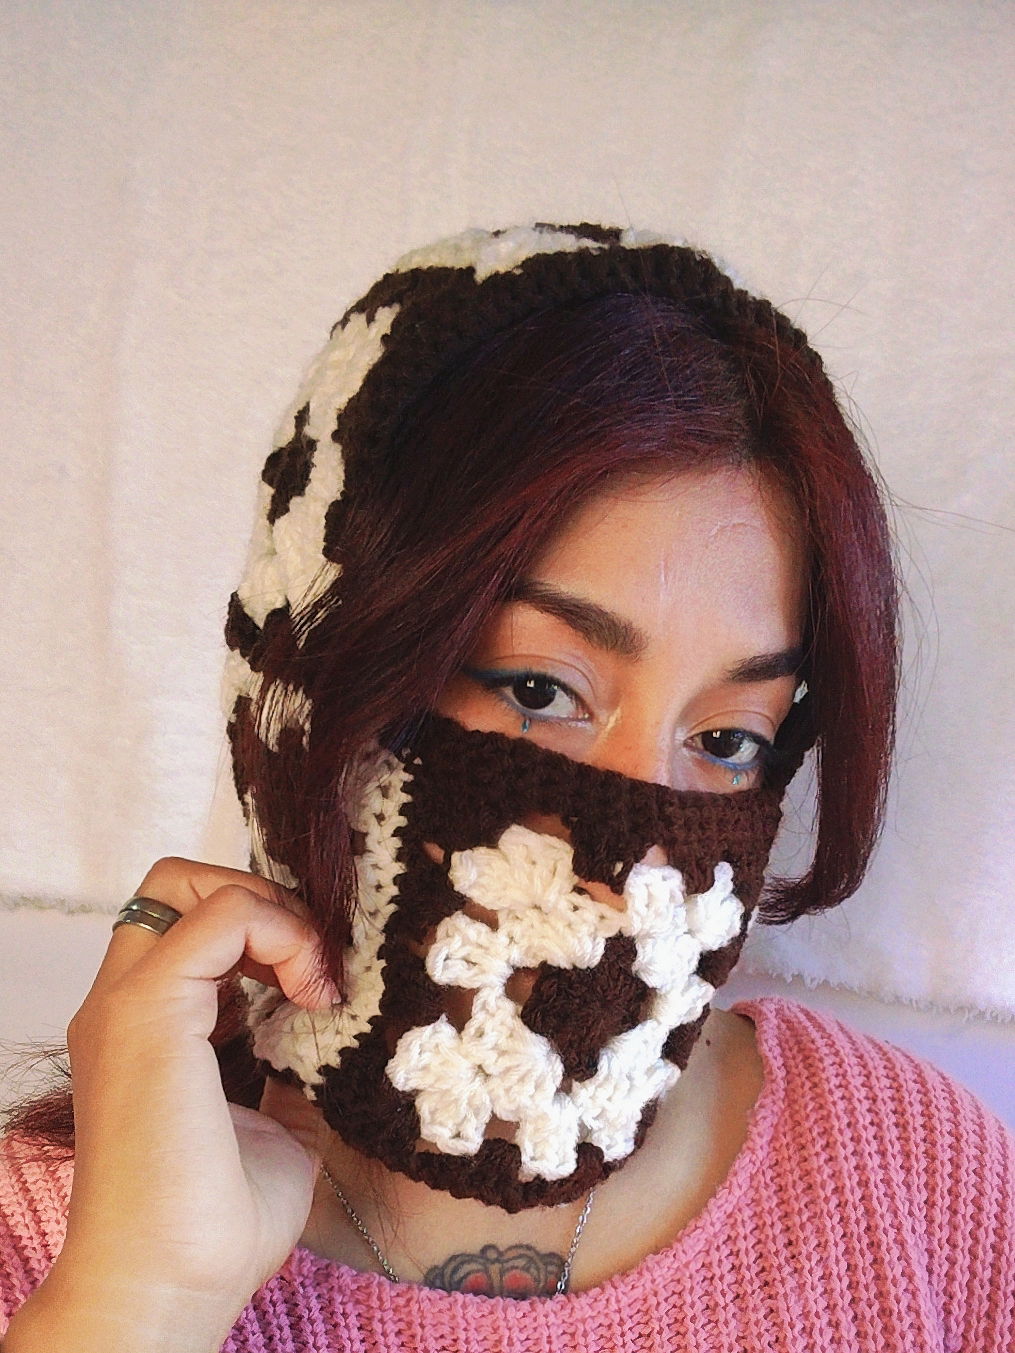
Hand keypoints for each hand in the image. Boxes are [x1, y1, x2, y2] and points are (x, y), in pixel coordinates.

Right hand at [6, 859, 335, 1352]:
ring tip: (317, 982)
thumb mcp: (273, 1121)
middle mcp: (124, 1002)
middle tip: (311, 965)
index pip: (191, 922)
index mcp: (148, 1026)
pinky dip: (281, 933)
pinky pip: (222, 915)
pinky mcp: (148, 1009)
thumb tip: (333, 1022)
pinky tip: (313, 993)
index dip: (261, 928)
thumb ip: (286, 1061)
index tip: (316, 983)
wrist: (170, 1285)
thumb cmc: (218, 1222)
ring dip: (273, 912)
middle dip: (259, 899)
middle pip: (178, 883)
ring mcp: (128, 1001)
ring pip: (189, 880)